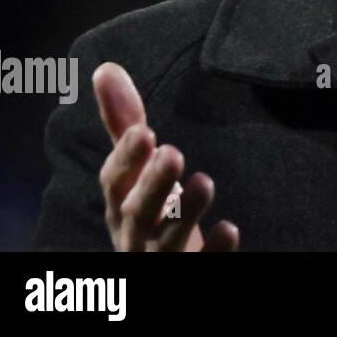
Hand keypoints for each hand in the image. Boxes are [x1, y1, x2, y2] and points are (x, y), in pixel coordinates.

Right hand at [93, 62, 238, 250]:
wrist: (169, 264)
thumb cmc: (152, 207)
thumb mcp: (137, 168)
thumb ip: (125, 123)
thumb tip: (105, 68)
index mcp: (121, 202)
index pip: (115, 182)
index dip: (126, 160)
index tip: (143, 132)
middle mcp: (136, 232)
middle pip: (138, 213)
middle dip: (152, 185)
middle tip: (173, 153)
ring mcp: (162, 256)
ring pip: (167, 240)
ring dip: (185, 213)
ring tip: (206, 182)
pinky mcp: (192, 269)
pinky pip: (202, 266)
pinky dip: (214, 250)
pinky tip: (230, 229)